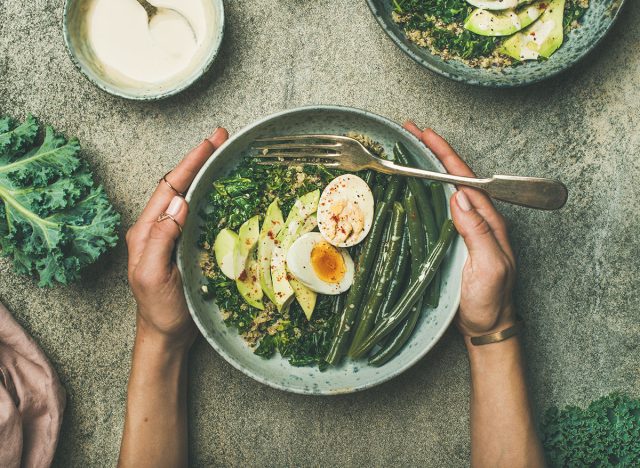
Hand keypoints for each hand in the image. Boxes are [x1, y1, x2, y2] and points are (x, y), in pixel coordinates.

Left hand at [126, 128, 228, 348]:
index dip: (190, 163)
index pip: (169, 188)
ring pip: (188, 196)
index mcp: (146, 231)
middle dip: (198, 159)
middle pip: (178, 185)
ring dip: (204, 173)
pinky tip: (222, 189)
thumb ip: (160, 239)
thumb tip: (178, 202)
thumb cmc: (159, 310)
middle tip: (221, 138)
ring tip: (223, 155)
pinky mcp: (185, 245)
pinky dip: (209, 195)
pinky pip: (197, 213)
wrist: (166, 335)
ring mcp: (171, 236)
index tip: (210, 142)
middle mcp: (157, 228)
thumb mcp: (155, 276)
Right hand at [404, 122, 515, 336]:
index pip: (465, 179)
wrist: (488, 326)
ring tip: (409, 149)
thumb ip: (478, 232)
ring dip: (428, 167)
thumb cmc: (491, 301)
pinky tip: (414, 185)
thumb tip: (458, 197)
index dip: (446, 155)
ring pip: (446, 189)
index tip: (426, 135)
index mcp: (489, 220)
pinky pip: (439, 207)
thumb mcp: (490, 267)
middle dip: (434, 151)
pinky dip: (426, 189)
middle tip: (410, 132)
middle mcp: (478, 219)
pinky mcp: (453, 239)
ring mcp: (465, 229)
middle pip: (455, 177)